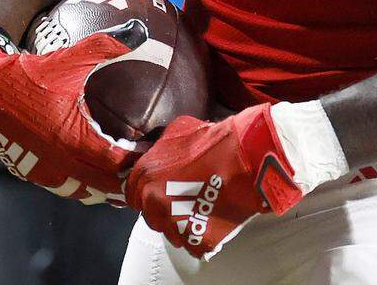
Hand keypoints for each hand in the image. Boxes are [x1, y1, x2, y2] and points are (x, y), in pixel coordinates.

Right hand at [0, 35, 134, 203]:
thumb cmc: (28, 74)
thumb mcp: (69, 56)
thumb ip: (108, 44)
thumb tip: (140, 29)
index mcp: (74, 139)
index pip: (119, 164)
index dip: (140, 162)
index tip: (157, 151)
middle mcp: (62, 163)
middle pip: (107, 187)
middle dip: (128, 181)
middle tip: (147, 168)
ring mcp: (46, 172)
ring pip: (87, 192)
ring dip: (108, 188)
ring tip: (128, 177)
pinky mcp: (33, 173)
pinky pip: (68, 186)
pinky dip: (86, 184)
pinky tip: (94, 168)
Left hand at [126, 104, 302, 257]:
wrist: (245, 158)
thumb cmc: (212, 141)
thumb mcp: (177, 131)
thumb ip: (159, 148)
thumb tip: (156, 153)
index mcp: (145, 175)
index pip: (131, 194)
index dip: (145, 192)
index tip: (159, 191)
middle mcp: (154, 201)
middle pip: (151, 216)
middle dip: (163, 209)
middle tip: (183, 199)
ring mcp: (174, 223)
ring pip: (171, 233)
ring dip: (182, 224)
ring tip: (201, 207)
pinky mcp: (197, 240)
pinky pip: (192, 244)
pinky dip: (202, 235)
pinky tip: (213, 217)